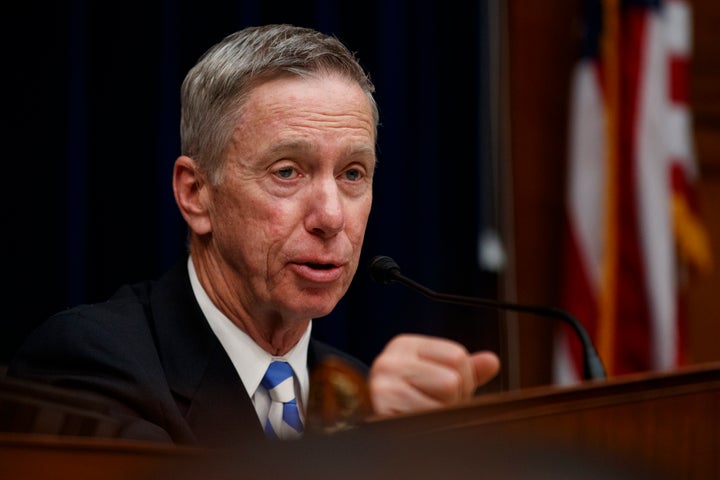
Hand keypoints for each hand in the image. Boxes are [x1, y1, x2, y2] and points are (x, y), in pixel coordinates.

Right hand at [368, 333, 499, 415]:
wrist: (375, 428)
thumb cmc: (411, 401)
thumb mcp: (437, 378)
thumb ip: (465, 369)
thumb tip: (492, 361)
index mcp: (406, 346)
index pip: (457, 355)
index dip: (463, 379)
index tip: (445, 391)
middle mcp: (391, 359)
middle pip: (453, 377)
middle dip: (453, 398)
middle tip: (433, 405)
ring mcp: (384, 382)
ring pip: (446, 393)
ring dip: (442, 412)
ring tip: (423, 414)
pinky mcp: (383, 404)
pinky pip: (429, 415)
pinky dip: (429, 424)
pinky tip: (413, 421)